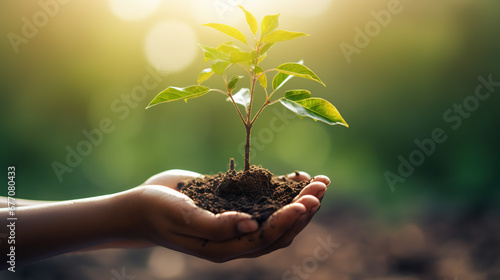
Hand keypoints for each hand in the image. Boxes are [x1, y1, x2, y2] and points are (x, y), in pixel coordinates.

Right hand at [132, 169, 329, 261]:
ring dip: (300, 200)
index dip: (288, 221)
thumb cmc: (156, 211)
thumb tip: (249, 225)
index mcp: (224, 248)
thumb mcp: (181, 217)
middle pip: (280, 230)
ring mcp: (237, 222)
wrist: (140, 205)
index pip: (265, 238)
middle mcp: (236, 238)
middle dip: (303, 209)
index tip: (306, 201)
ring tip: (320, 181)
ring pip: (278, 217)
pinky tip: (296, 176)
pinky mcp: (236, 205)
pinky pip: (266, 202)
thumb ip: (214, 226)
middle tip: (322, 187)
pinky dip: (284, 190)